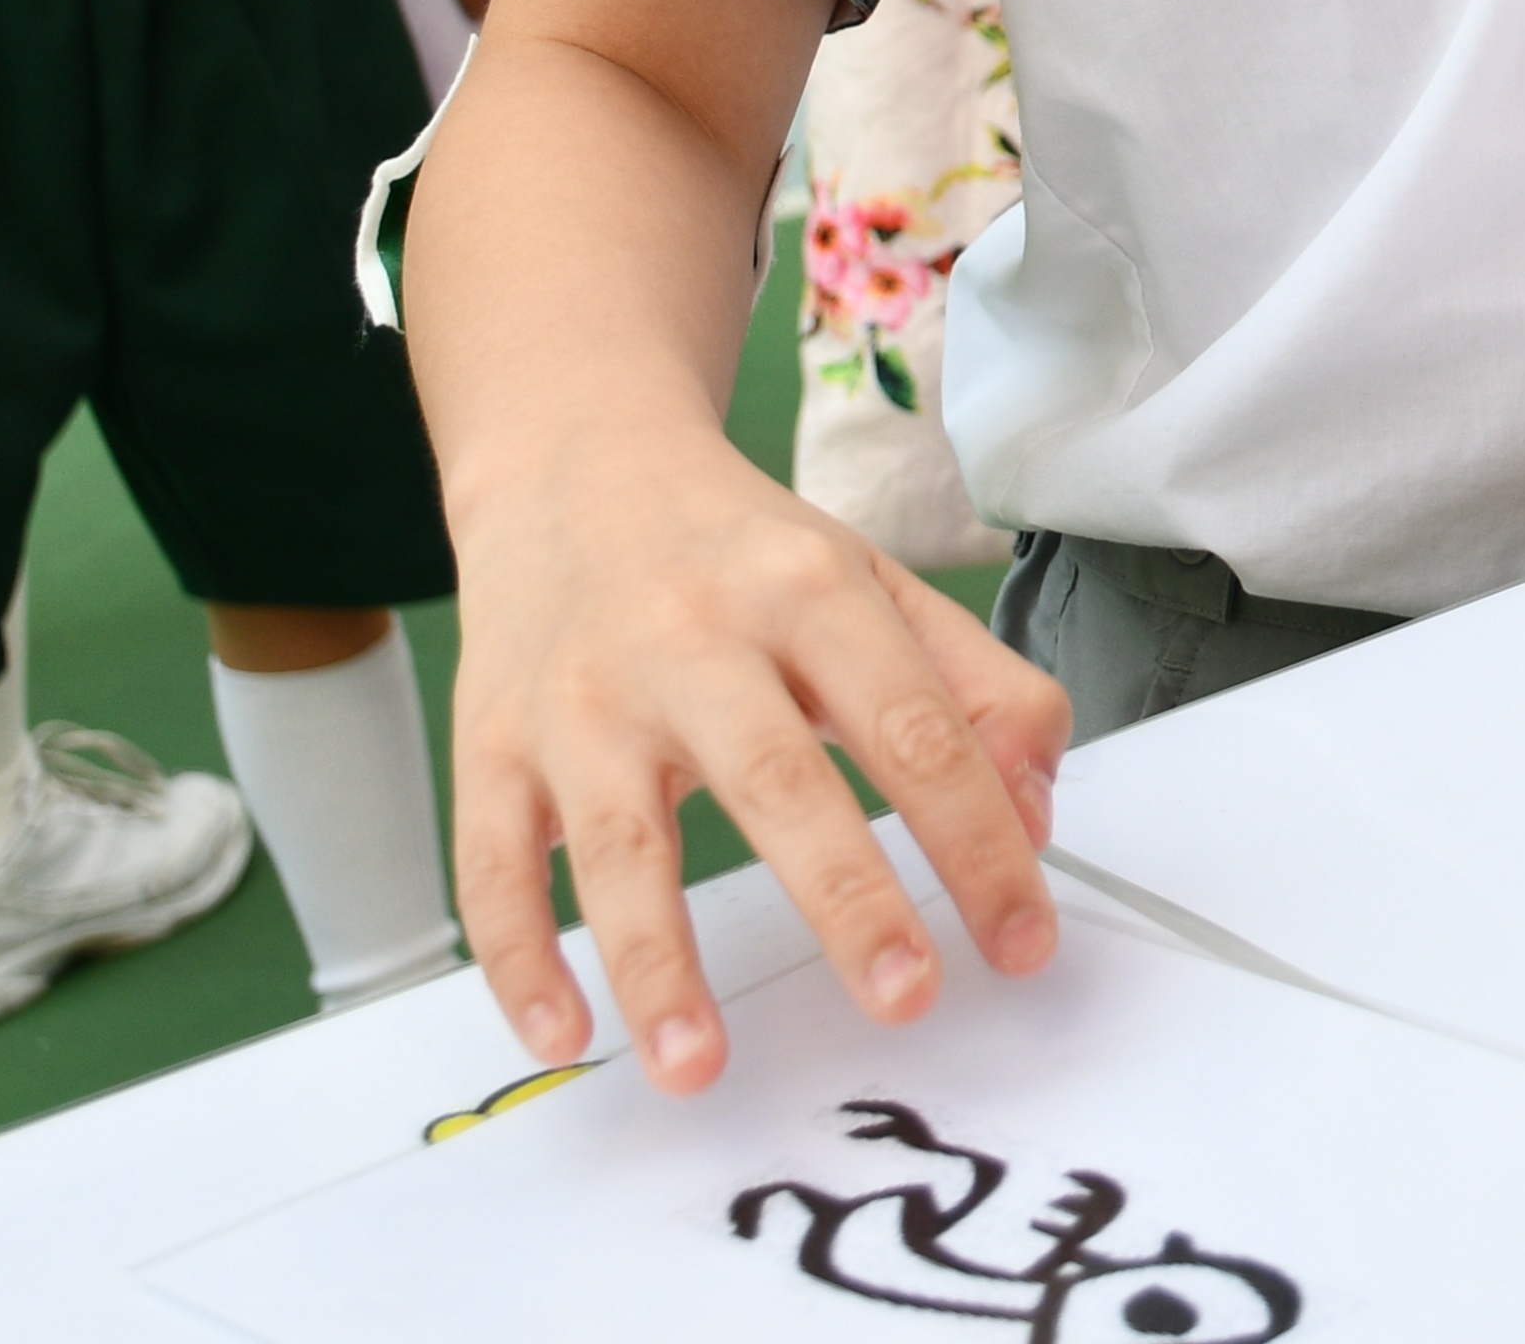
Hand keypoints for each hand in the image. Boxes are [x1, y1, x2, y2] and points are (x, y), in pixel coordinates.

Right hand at [446, 415, 1071, 1091]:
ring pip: (615, 840)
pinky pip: (492, 863)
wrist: (572, 458)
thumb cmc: (738, 550)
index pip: (913, 727)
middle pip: (775, 778)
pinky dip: (518, 958)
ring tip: (698, 1066)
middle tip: (905, 998)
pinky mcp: (490, 743)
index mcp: (807, 593)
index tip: (1021, 943)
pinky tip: (565, 1036)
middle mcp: (690, 641)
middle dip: (846, 898)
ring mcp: (580, 698)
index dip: (977, 839)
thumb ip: (973, 686)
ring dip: (655, 962)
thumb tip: (1034, 812)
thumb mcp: (872, 583)